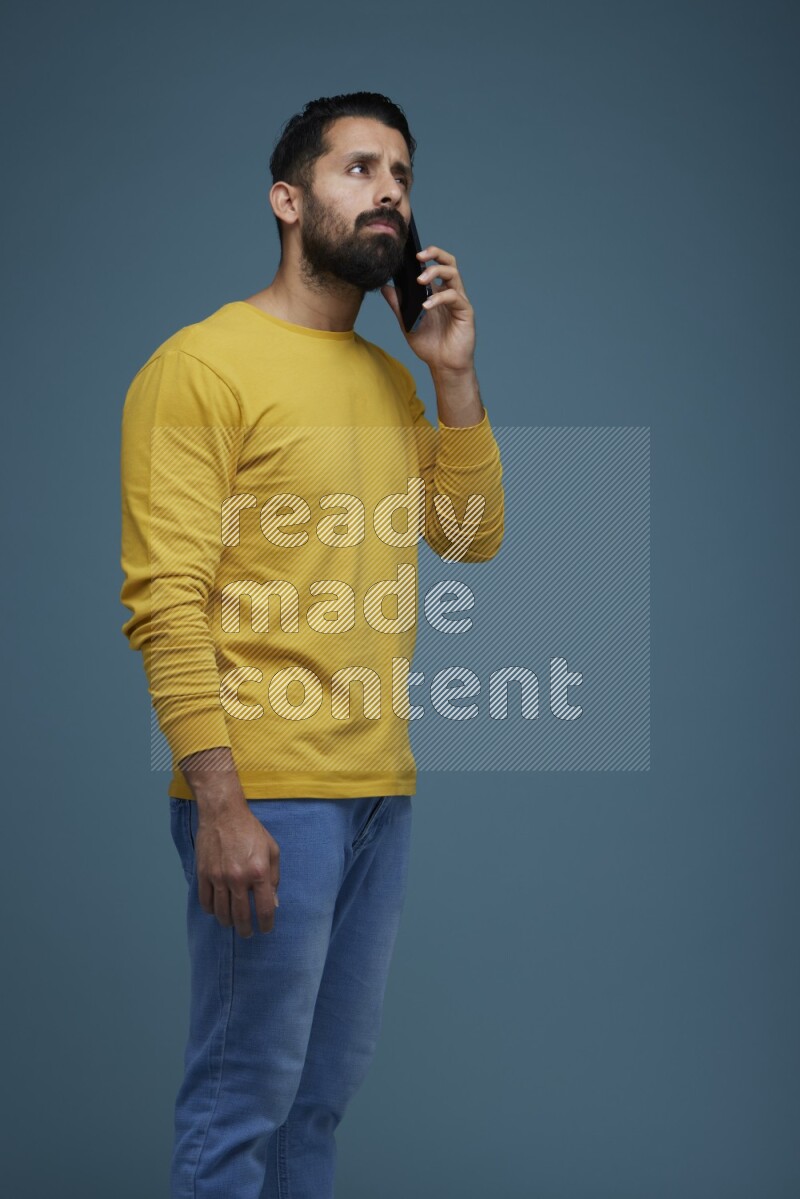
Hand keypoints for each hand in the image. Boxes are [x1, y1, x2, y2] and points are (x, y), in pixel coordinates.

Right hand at [195, 804, 280, 936]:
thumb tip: (273, 903)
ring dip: (228, 923)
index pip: (264, 909)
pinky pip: (205, 901)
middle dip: (246, 929)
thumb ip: (274, 878)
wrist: (223, 813)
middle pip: (241, 916)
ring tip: (232, 924)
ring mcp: (218, 877)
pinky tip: (217, 910)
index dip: (266, 924)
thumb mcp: (272, 850)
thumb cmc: (251, 831)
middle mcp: (238, 878)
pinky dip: (211, 910)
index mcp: (259, 872)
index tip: (266, 929)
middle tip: (247, 933)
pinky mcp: (203, 874)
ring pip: (221, 913)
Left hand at [381, 244, 475, 374]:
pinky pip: (454, 296)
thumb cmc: (429, 345)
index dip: (426, 255)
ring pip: (453, 273)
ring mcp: (458, 300)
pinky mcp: (465, 311)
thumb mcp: (407, 322)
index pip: (434, 265)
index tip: (409, 253)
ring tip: (420, 280)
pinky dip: (439, 298)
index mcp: (437, 292)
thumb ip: (398, 305)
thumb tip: (385, 286)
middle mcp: (450, 292)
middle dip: (435, 253)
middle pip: (448, 262)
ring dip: (435, 272)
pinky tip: (426, 306)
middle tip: (419, 256)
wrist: (443, 365)